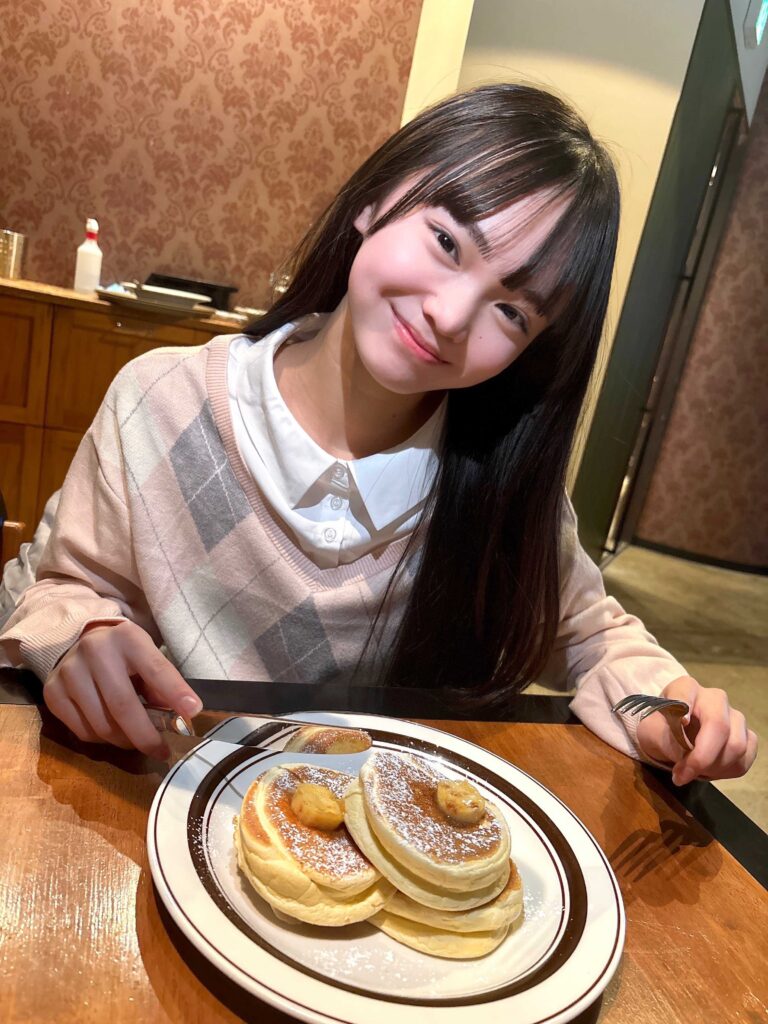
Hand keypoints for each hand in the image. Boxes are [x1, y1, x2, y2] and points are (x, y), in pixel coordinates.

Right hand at [43, 620, 202, 758]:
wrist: (79, 642)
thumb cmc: (123, 654)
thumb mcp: (146, 656)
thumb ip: (162, 684)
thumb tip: (181, 716)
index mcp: (127, 638)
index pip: (156, 668)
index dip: (175, 692)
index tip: (193, 712)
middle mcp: (95, 651)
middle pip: (123, 706)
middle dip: (146, 736)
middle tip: (161, 751)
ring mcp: (69, 672)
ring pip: (101, 725)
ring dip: (124, 740)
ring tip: (136, 738)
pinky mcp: (52, 692)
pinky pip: (82, 732)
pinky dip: (102, 739)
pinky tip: (111, 730)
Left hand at [635, 676, 757, 785]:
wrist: (673, 740)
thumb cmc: (660, 731)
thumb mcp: (650, 733)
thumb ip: (663, 738)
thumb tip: (684, 752)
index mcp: (686, 688)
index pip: (686, 692)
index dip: (685, 706)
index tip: (682, 721)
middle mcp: (715, 698)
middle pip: (720, 725)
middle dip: (702, 757)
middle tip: (682, 774)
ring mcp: (735, 717)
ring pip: (736, 746)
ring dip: (712, 768)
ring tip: (692, 771)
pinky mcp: (747, 737)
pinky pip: (744, 760)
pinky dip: (725, 772)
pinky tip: (707, 770)